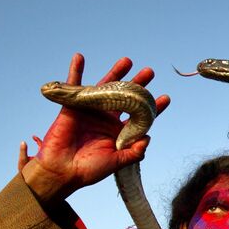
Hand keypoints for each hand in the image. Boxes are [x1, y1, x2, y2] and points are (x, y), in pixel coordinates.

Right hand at [21, 53, 170, 204]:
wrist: (62, 171)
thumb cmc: (90, 170)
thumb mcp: (117, 163)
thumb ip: (134, 153)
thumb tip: (148, 138)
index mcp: (119, 132)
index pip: (139, 116)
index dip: (152, 108)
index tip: (165, 98)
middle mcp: (107, 119)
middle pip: (125, 97)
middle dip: (137, 84)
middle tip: (149, 72)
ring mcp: (91, 111)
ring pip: (105, 87)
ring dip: (116, 73)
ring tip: (128, 61)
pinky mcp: (73, 107)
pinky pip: (74, 86)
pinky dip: (76, 71)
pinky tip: (80, 57)